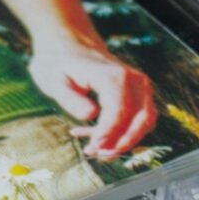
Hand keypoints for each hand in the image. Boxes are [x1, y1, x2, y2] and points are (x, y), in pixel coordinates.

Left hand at [28, 41, 156, 160]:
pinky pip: (138, 117)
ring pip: (145, 121)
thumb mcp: (53, 81)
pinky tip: (94, 135)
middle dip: (122, 143)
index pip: (120, 112)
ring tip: (95, 149)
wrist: (69, 44)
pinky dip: (123, 132)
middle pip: (142, 119)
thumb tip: (91, 115)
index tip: (91, 148)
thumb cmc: (58, 63)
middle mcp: (133, 79)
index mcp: (113, 77)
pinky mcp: (137, 92)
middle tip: (97, 155)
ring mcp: (139, 85)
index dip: (108, 134)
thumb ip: (71, 98)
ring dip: (125, 140)